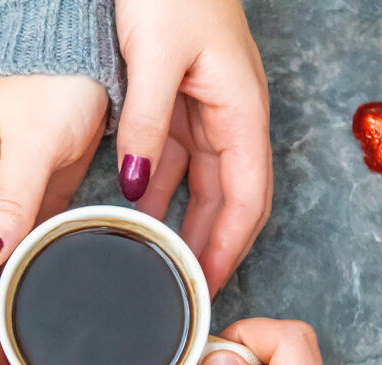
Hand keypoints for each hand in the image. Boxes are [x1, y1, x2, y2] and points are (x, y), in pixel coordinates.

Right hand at [0, 75, 107, 290]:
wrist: (82, 58)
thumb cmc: (51, 88)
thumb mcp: (29, 146)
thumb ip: (8, 203)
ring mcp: (10, 206)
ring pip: (4, 269)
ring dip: (13, 305)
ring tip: (27, 353)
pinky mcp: (38, 204)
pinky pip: (32, 250)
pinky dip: (36, 276)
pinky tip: (46, 306)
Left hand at [115, 0, 272, 294]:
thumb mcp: (154, 57)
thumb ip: (145, 123)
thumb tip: (133, 184)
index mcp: (241, 111)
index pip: (248, 199)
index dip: (232, 248)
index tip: (210, 286)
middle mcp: (232, 117)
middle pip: (231, 200)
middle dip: (213, 247)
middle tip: (187, 290)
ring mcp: (209, 110)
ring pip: (204, 183)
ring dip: (186, 223)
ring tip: (161, 264)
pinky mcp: (183, 100)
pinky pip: (178, 158)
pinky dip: (160, 189)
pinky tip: (134, 211)